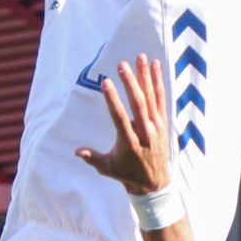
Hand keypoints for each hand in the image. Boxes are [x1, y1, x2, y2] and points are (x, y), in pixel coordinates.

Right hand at [75, 55, 172, 195]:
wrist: (155, 182)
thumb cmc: (127, 173)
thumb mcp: (108, 168)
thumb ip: (93, 158)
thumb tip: (77, 151)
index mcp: (129, 142)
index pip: (120, 117)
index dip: (113, 100)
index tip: (106, 82)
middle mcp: (145, 132)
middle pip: (138, 103)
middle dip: (130, 82)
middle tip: (122, 64)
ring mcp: (156, 126)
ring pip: (150, 97)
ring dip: (144, 76)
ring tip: (139, 57)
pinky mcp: (163, 122)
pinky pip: (161, 98)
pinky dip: (157, 82)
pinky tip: (155, 66)